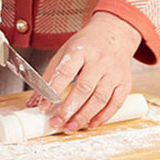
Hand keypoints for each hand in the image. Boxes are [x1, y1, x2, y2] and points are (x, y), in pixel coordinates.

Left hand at [28, 12, 140, 131]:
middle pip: (84, 88)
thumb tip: (34, 102)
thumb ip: (50, 76)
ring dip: (84, 116)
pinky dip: (103, 116)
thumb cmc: (87, 44)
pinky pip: (116, 103)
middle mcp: (99, 61)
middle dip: (69, 109)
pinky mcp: (125, 82)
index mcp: (80, 50)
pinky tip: (90, 123)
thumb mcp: (64, 52)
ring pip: (100, 98)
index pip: (66, 71)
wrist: (115, 33)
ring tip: (70, 127)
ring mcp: (114, 72)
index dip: (54, 91)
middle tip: (57, 122)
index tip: (44, 106)